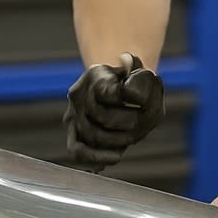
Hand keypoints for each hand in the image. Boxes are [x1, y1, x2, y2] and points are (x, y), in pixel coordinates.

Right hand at [64, 52, 164, 169]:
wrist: (115, 87)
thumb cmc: (130, 80)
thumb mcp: (137, 70)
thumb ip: (136, 68)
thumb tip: (128, 61)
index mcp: (95, 74)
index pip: (110, 91)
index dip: (127, 98)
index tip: (143, 102)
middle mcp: (79, 95)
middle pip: (99, 115)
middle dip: (125, 122)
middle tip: (140, 124)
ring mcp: (74, 115)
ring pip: (91, 134)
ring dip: (116, 140)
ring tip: (132, 138)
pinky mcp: (74, 134)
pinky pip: (79, 151)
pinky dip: (97, 157)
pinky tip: (116, 156)